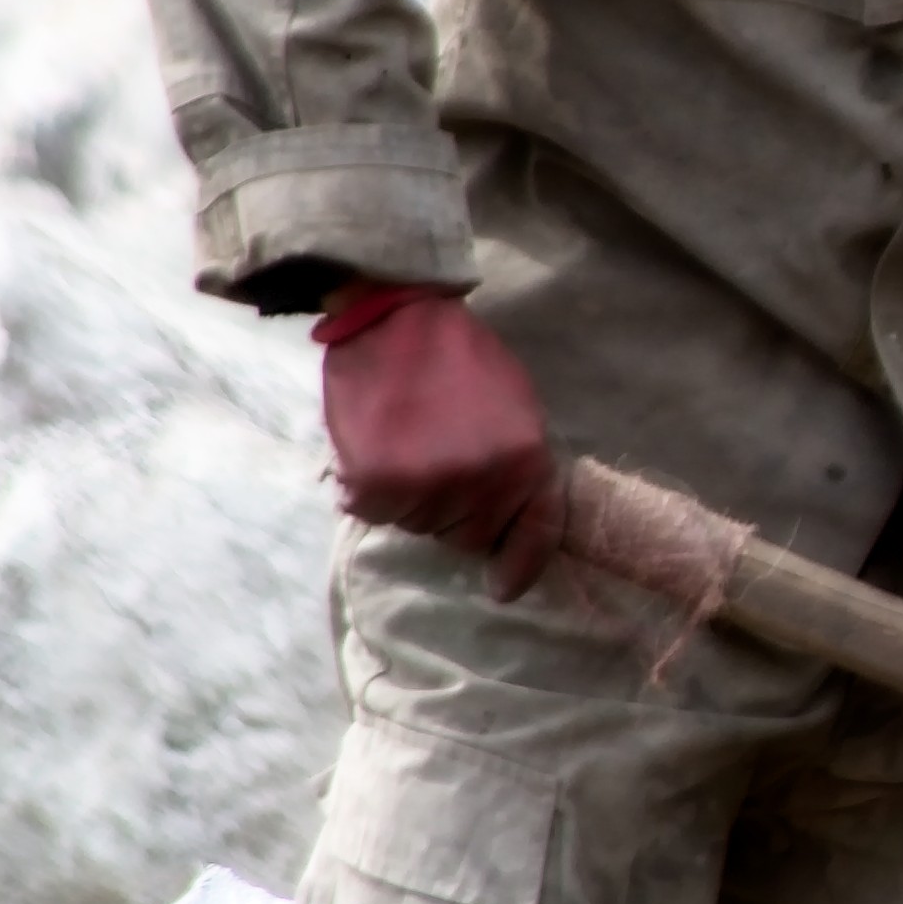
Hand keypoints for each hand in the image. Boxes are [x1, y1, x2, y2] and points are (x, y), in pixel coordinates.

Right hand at [316, 284, 561, 596]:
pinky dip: (367, 489)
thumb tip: (507, 532)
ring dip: (410, 496)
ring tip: (407, 439)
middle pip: (469, 536)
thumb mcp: (515, 408)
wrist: (396, 316)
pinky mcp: (379, 484)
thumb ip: (517, 468)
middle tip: (437, 455)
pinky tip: (373, 446)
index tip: (503, 587)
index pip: (535, 533)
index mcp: (529, 459)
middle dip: (454, 510)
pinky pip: (374, 511)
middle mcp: (485, 481)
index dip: (520, 565)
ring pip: (419, 525)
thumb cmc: (460, 358)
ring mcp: (432, 486)